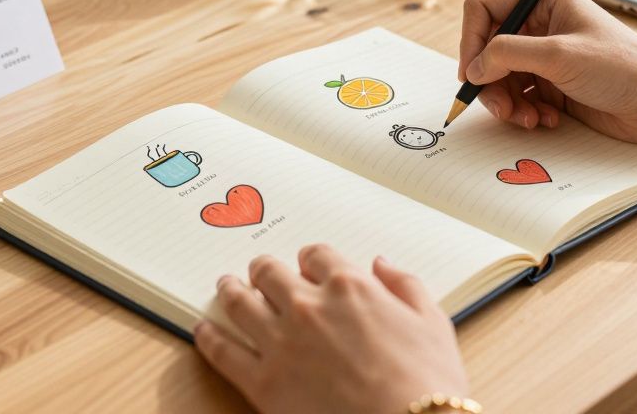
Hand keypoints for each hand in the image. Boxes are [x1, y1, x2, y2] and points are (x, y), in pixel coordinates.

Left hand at [194, 245, 469, 413]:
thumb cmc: (427, 382)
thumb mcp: (432, 322)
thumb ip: (404, 284)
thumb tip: (382, 264)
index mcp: (349, 286)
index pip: (316, 255)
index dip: (310, 259)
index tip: (308, 266)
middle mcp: (308, 306)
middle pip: (270, 272)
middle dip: (264, 269)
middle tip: (259, 272)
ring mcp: (281, 343)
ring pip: (240, 302)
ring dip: (230, 290)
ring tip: (225, 287)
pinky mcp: (263, 381)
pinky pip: (223, 351)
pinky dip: (209, 337)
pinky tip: (204, 330)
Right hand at [458, 0, 636, 143]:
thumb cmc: (624, 67)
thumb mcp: (560, 55)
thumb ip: (509, 54)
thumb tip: (475, 67)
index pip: (484, 8)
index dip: (471, 40)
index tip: (471, 73)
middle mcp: (541, 24)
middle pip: (488, 48)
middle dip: (490, 81)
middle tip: (499, 107)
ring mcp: (546, 56)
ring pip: (500, 77)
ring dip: (506, 102)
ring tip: (527, 118)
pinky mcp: (552, 85)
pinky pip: (518, 97)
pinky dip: (524, 111)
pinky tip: (546, 120)